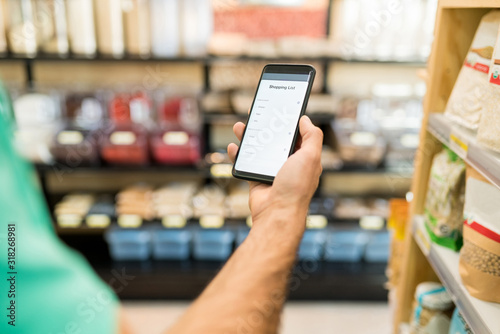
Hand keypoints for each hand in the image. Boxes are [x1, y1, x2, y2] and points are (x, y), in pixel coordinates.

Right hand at [227, 116, 322, 232]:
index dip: (290, 122)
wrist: (277, 213)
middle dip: (266, 126)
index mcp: (304, 158)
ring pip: (258, 149)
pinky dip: (238, 155)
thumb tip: (306, 119)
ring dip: (249, 137)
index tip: (281, 108)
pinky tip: (234, 147)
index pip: (298, 135)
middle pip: (275, 140)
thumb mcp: (311, 156)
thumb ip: (312, 136)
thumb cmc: (296, 187)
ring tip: (240, 126)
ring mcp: (271, 171)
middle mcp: (288, 164)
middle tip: (257, 113)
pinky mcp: (256, 179)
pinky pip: (246, 163)